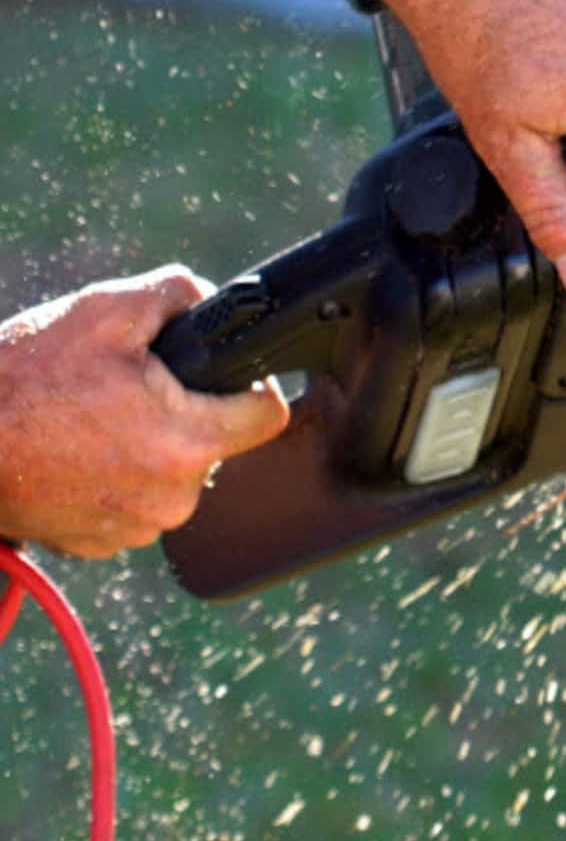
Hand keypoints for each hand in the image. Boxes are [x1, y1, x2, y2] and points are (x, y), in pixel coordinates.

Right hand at [0, 267, 289, 558]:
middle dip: (185, 410)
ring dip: (147, 445)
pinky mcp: (98, 545)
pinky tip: (74, 451)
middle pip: (216, 442)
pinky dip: (113, 475)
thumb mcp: (104, 310)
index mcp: (186, 442)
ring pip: (173, 473)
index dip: (249, 383)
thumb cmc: (19, 380)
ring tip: (90, 420)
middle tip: (127, 389)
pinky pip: (133, 500)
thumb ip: (179, 295)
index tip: (220, 372)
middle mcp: (171, 498)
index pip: (267, 414)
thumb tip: (215, 303)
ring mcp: (134, 528)